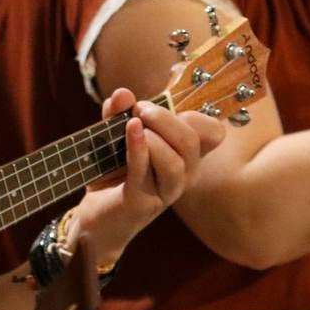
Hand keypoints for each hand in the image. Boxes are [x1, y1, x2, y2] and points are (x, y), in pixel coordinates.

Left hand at [64, 88, 223, 264]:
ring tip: (132, 124)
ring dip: (155, 136)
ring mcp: (165, 191)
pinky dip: (138, 147)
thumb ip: (118, 114)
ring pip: (176, 162)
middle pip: (192, 142)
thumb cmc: (113, 175)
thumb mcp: (114, 137)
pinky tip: (130, 130)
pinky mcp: (142, 202)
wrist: (95, 216)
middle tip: (140, 110)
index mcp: (185, 156)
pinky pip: (146, 172)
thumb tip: (123, 93)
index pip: (214, 134)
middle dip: (166, 118)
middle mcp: (183, 174)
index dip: (197, 116)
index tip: (165, 106)